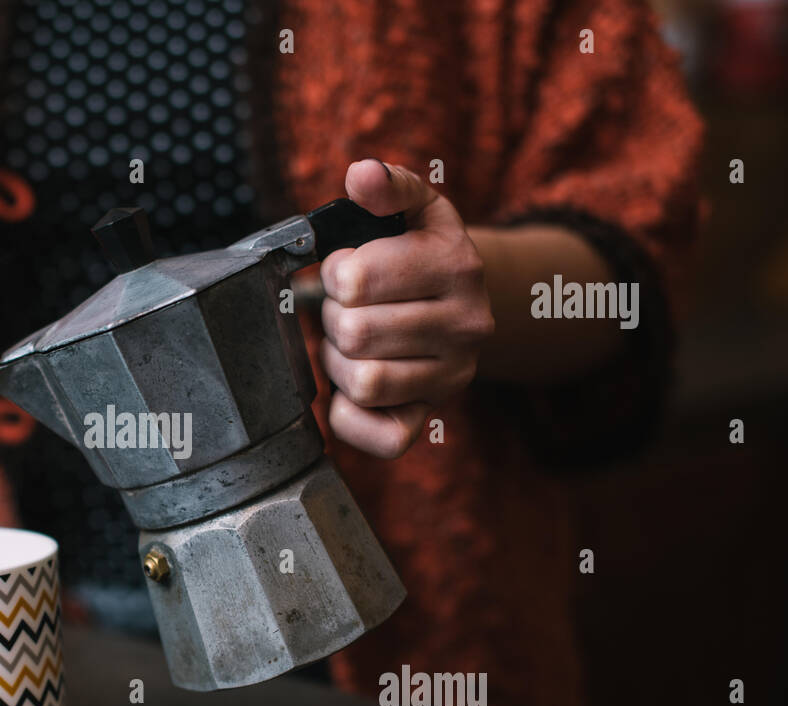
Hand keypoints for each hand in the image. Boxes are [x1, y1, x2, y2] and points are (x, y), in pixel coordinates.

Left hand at [318, 159, 493, 457]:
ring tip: (350, 344)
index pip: (356, 278)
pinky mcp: (430, 417)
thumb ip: (388, 186)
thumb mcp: (414, 209)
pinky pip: (379, 437)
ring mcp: (452, 378)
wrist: (463, 306)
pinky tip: (351, 387)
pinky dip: (350, 416)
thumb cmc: (422, 256)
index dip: (335, 273)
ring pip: (362, 382)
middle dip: (334, 318)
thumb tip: (361, 174)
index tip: (347, 272)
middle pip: (355, 332)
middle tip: (345, 311)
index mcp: (457, 266)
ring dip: (338, 362)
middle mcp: (466, 325)